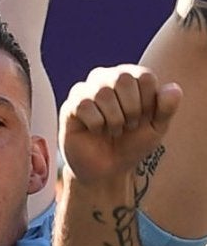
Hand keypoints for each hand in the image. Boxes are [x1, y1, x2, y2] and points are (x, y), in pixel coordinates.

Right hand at [61, 65, 180, 186]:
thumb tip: (174, 89)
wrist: (108, 170)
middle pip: (122, 78)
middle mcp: (106, 79)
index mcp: (129, 80)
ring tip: (113, 130)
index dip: (148, 101)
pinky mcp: (70, 105)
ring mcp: (85, 90)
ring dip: (114, 120)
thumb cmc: (132, 145)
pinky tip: (95, 131)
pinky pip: (85, 106)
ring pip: (103, 92)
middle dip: (131, 109)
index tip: (144, 117)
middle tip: (128, 125)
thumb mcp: (156, 129)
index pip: (143, 75)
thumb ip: (166, 108)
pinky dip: (97, 125)